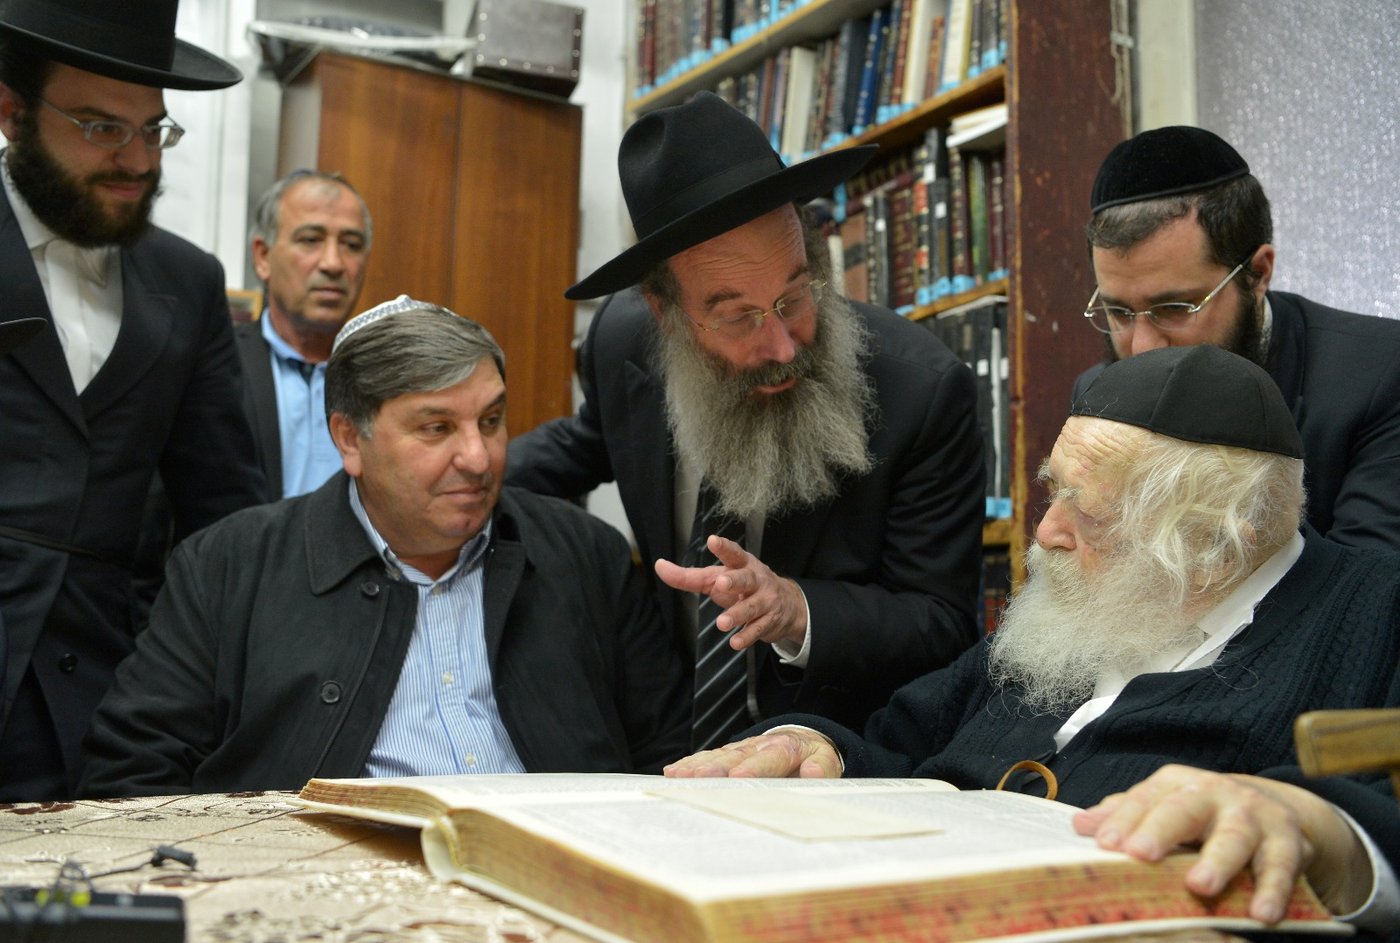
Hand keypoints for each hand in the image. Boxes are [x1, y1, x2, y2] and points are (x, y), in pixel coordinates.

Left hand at [655, 536, 807, 649]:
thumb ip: (689, 576)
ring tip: (722, 623)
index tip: (713, 540)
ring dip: (737, 615)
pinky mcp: (769, 621)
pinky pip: (757, 630)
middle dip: (734, 581)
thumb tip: (660, 566)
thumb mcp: (718, 578)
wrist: (788, 605)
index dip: (723, 547)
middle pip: (745, 578)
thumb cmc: (745, 587)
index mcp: (742, 564)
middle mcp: (755, 580)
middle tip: (721, 583)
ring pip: (751, 607)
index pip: (733, 553)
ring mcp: (765, 601)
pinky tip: (735, 642)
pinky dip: (746, 637)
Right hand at [663, 728, 841, 778]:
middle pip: (736, 757)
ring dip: (697, 766)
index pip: (769, 758)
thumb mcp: (828, 761)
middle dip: (716, 767)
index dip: (753, 768)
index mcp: (786, 748)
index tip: (738, 777)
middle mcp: (759, 746)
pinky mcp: (729, 754)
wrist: (804, 741)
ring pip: (718, 756)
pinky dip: (690, 764)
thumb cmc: (814, 758)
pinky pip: (708, 757)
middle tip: (698, 777)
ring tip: (679, 776)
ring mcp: (742, 749)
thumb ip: (823, 768)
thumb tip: (814, 773)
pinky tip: (674, 772)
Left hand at [1072, 764, 1370, 922]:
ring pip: (1235, 836)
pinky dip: (1273, 889)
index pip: (1144, 798)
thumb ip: (1126, 816)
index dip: (1124, 819)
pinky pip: (1281, 866)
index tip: (1105, 844)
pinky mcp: (1289, 840)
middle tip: (1140, 854)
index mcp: (1175, 784)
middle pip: (1184, 808)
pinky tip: (1262, 913)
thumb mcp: (1164, 807)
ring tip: (1201, 886)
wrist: (1272, 807)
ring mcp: (1252, 815)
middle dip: (1162, 829)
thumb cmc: (1201, 814)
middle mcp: (1213, 792)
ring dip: (1218, 861)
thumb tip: (1079, 826)